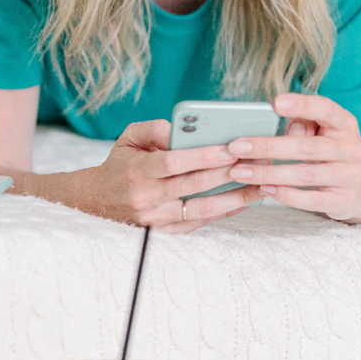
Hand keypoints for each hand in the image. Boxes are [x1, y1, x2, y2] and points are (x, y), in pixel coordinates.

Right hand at [82, 119, 256, 232]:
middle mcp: (147, 198)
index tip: (229, 147)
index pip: (173, 163)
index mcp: (138, 171)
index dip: (202, 156)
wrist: (98, 203)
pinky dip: (226, 211)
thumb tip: (179, 128)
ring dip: (235, 196)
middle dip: (228, 172)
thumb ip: (153, 129)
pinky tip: (246, 200)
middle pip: (193, 185)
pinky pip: (201, 223)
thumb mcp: (128, 138)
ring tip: (262, 183)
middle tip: (257, 160)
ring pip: (202, 209)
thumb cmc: (120, 164)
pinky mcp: (166, 232)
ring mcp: (158, 219)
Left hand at [226, 93, 360, 222]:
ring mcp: (350, 176)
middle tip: (236, 147)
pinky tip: (264, 189)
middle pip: (306, 146)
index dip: (302, 105)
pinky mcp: (344, 200)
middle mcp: (352, 148)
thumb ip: (302, 126)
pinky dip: (286, 195)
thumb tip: (272, 133)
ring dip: (268, 173)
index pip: (325, 109)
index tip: (275, 102)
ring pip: (305, 174)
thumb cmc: (333, 153)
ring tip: (240, 171)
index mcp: (344, 124)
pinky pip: (311, 200)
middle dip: (267, 146)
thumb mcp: (323, 133)